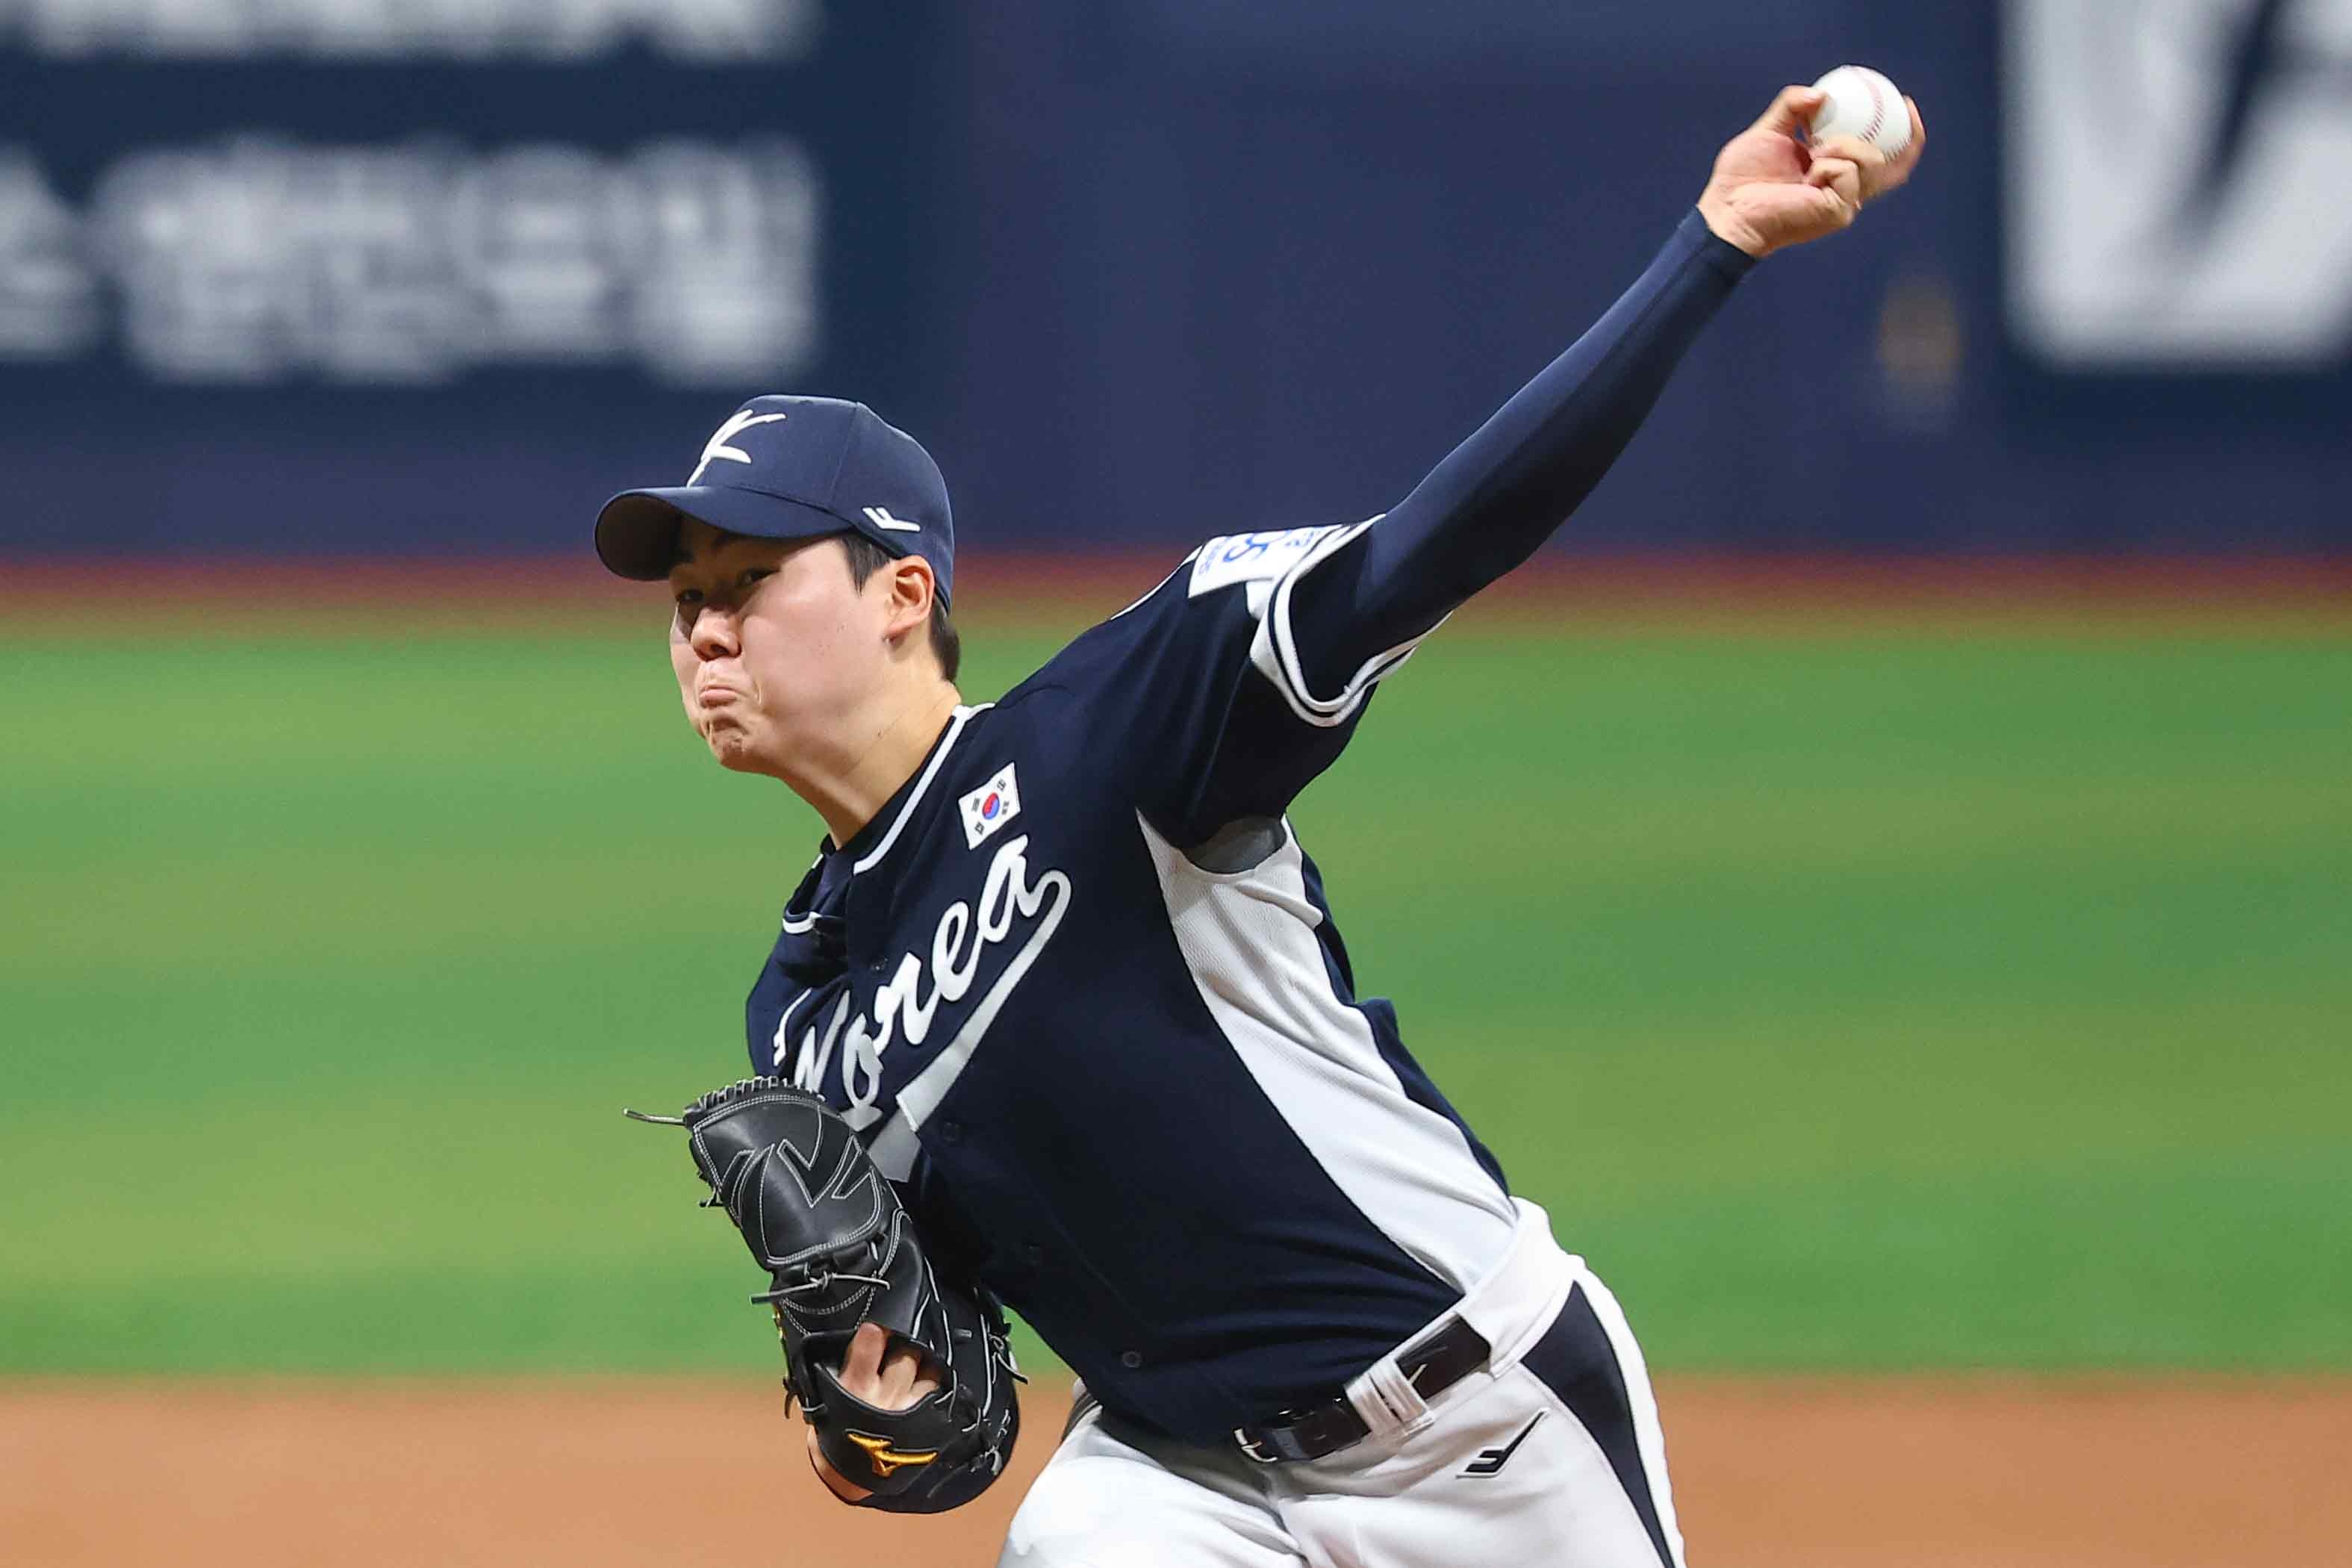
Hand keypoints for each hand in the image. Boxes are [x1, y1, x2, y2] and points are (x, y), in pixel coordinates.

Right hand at [805, 1322, 943, 1502]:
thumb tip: (864, 1335)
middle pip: (906, 1355)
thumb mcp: (827, 1398)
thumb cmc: (834, 1431)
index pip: (868, 1346)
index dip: (877, 1330)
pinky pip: (940, 1397)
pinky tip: (930, 1384)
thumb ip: (846, 1368)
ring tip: (919, 1366)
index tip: (880, 1324)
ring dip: (926, 1366)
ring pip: (929, 1373)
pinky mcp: (924, 1428)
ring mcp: (906, 1413)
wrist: (845, 1477)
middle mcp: (883, 1398)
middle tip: (902, 1344)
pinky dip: (935, 1387)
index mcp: (853, 1387)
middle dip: (906, 1345)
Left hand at [1697, 85, 1925, 259]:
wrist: (1727, 210)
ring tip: (1815, 148)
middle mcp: (1844, 191)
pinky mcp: (1838, 212)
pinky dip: (1830, 163)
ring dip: (1845, 145)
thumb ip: (1791, 108)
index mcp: (1834, 174)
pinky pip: (1849, 172)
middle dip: (1881, 132)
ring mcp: (1844, 204)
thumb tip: (1820, 94)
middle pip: (1888, 160)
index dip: (1906, 133)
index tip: (1904, 102)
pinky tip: (1810, 169)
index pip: (1882, 157)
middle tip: (1877, 112)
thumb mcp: (1768, 131)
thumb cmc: (1741, 178)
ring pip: (1872, 160)